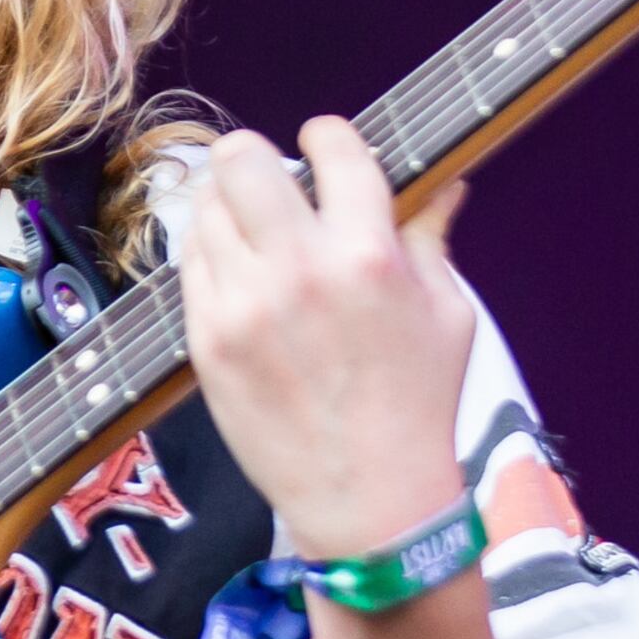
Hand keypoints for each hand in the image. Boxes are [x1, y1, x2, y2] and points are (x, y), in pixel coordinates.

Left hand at [179, 118, 474, 559]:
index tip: (324, 149)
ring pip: (205, 210)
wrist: (369, 500)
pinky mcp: (207, 342)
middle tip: (271, 184)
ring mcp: (243, 306)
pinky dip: (213, 261)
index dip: (326, 138)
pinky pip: (190, 267)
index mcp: (369, 253)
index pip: (331, 145)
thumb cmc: (418, 406)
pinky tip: (241, 281)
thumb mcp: (448, 314)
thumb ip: (431, 237)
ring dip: (230, 213)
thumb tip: (444, 181)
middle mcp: (300, 270)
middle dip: (256, 160)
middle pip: (239, 159)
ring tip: (258, 240)